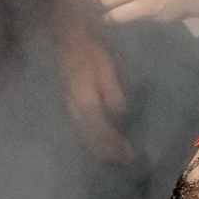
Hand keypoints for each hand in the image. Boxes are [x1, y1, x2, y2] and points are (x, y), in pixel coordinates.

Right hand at [56, 16, 133, 165]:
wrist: (67, 37)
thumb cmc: (90, 49)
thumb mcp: (106, 66)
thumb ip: (112, 90)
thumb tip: (121, 113)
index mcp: (84, 100)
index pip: (101, 132)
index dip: (116, 145)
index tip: (131, 154)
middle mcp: (74, 109)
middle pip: (90, 140)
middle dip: (108, 153)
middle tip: (127, 161)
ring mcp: (69, 108)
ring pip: (84, 137)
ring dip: (100, 149)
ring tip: (116, 157)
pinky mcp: (69, 105)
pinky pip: (80, 129)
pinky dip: (92, 140)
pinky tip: (103, 142)